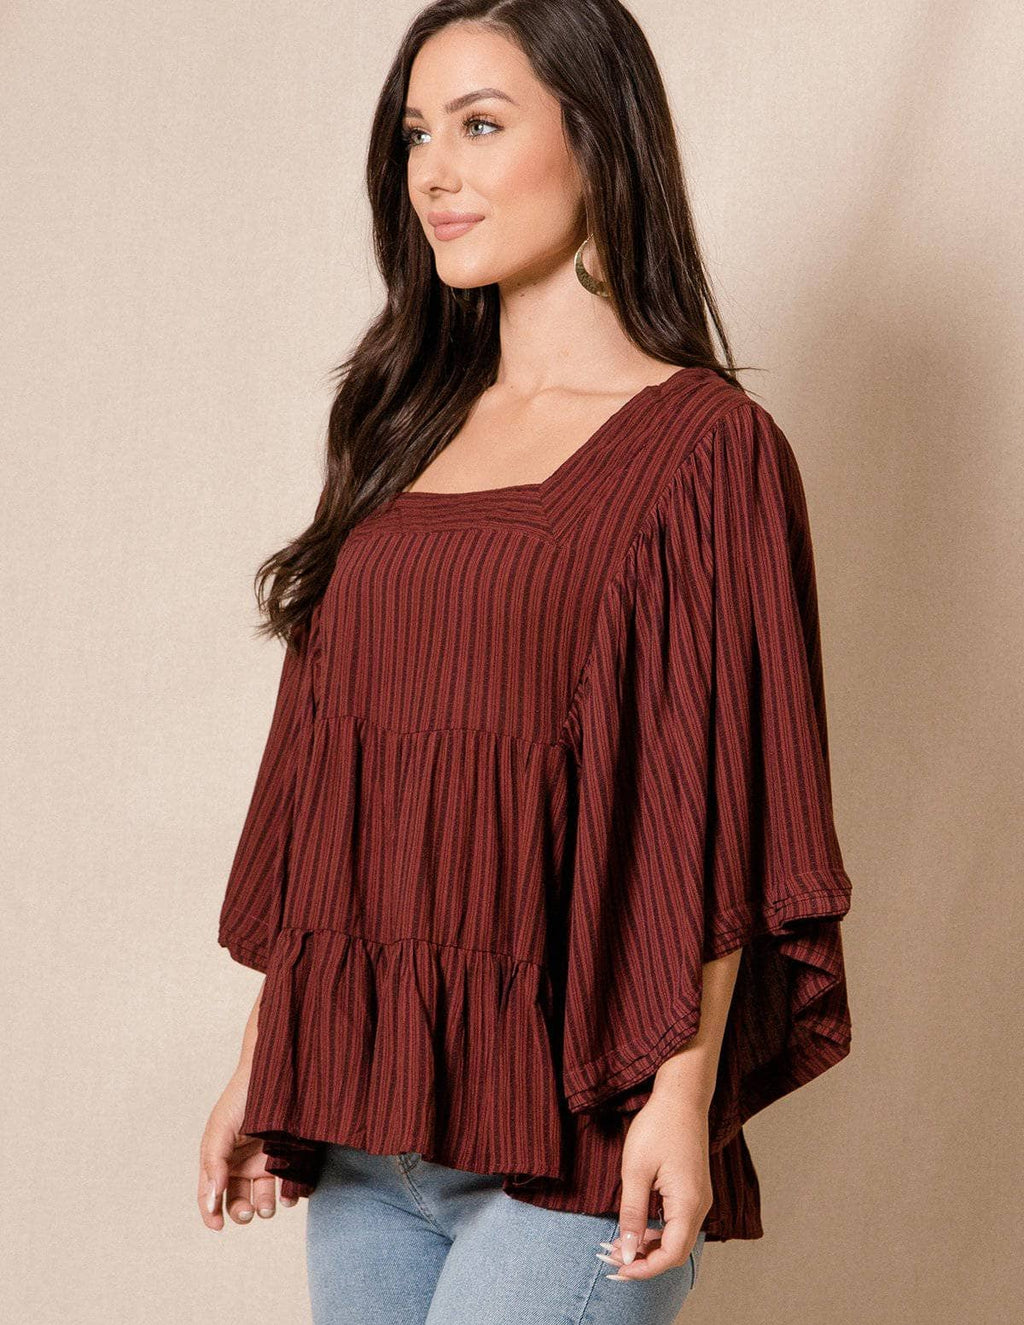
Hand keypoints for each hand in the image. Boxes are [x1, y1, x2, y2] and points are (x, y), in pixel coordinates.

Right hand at [198, 1069, 296, 1229]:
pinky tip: (291, 1195)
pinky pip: (290, 1186)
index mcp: (220, 1159)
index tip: (217, 1226)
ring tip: (269, 1205)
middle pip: (237, 1202)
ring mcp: (267, 1163)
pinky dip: (291, 1196)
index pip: (210, 1194)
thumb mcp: (221, 1127)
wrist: (278, 1073)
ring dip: (265, 1207)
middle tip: (248, 1213)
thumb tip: (211, 1200)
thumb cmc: (242, 1097)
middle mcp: (242, 1164)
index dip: (210, 1214)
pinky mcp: (290, 1159)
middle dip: (241, 1212)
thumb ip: (214, 1163)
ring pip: (264, 1199)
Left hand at [598, 1093, 711, 1281]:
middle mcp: (700, 1206)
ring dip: (649, 1246)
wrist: (681, 1097)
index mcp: (689, 1203)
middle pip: (676, 1251)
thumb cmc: (658, 1127)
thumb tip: (627, 1252)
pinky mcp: (693, 1191)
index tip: (618, 1268)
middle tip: (613, 1258)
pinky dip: (657, 1231)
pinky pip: (678, 1223)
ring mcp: (699, 1199)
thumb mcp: (635, 1170)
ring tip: (619, 1243)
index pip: (671, 1255)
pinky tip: (636, 1226)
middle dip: (645, 1261)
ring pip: (677, 1238)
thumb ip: (631, 1214)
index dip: (645, 1269)